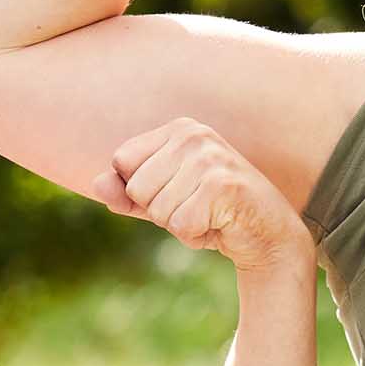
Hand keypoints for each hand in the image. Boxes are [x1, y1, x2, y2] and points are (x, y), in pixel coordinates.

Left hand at [88, 118, 312, 273]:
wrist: (267, 236)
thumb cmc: (212, 215)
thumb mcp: (163, 202)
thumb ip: (127, 194)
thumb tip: (96, 184)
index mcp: (178, 129)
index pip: (121, 161)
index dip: (140, 191)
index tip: (176, 193)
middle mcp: (194, 135)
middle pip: (136, 187)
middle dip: (160, 211)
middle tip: (195, 208)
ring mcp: (210, 158)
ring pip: (157, 209)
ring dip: (179, 225)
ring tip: (209, 216)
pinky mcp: (223, 186)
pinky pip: (179, 224)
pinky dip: (195, 235)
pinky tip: (219, 224)